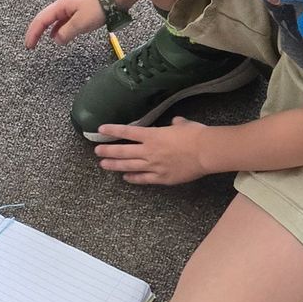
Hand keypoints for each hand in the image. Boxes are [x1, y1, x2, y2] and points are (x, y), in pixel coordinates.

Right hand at [25, 0, 105, 48]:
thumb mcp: (80, 23)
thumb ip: (66, 33)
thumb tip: (56, 40)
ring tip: (42, 41)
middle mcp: (64, 4)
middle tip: (31, 44)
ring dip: (47, 30)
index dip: (33, 33)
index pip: (41, 20)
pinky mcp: (80, 9)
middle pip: (45, 18)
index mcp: (61, 5)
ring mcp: (72, 6)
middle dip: (37, 31)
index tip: (29, 45)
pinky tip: (60, 34)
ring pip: (55, 19)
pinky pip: (64, 20)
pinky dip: (59, 28)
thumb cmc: (99, 7)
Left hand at [93, 119, 211, 185]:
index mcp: (153, 135)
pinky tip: (126, 178)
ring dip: (115, 165)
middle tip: (97, 151)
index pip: (127, 132)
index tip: (101, 129)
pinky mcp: (161, 178)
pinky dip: (133, 178)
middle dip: (108, 151)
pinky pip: (143, 179)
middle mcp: (149, 151)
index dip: (112, 130)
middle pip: (123, 151)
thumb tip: (176, 122)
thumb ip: (177, 124)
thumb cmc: (196, 135)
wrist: (206, 152)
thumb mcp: (185, 125)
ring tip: (103, 165)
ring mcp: (154, 166)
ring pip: (129, 166)